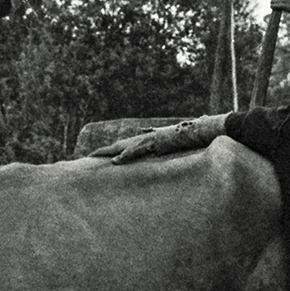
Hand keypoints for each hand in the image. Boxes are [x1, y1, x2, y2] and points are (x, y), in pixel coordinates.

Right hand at [89, 131, 162, 164]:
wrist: (156, 139)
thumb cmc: (145, 145)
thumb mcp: (133, 152)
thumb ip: (123, 157)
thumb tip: (112, 162)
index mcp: (118, 146)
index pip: (103, 150)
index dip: (94, 154)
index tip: (86, 158)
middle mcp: (121, 145)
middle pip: (106, 150)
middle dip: (99, 155)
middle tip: (90, 160)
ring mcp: (126, 146)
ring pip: (113, 152)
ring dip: (107, 156)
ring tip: (101, 161)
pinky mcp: (131, 148)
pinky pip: (119, 153)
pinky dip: (115, 156)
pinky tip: (117, 160)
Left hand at [90, 116, 225, 164]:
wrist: (200, 129)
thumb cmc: (192, 135)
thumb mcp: (181, 141)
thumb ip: (176, 141)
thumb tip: (174, 140)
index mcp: (150, 139)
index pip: (127, 145)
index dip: (115, 149)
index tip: (103, 155)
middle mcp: (147, 138)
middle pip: (120, 144)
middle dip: (104, 150)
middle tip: (89, 155)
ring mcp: (149, 140)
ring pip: (123, 147)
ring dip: (108, 152)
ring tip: (93, 156)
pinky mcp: (154, 144)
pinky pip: (136, 152)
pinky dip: (125, 156)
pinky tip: (115, 161)